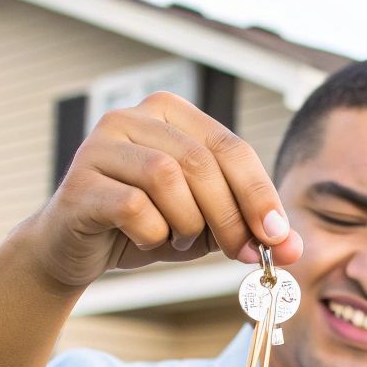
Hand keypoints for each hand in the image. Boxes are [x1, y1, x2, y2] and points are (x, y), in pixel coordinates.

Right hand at [31, 91, 303, 290]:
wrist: (71, 250)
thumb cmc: (143, 227)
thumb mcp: (205, 226)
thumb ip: (248, 229)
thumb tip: (294, 248)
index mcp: (169, 113)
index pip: (230, 146)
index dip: (260, 194)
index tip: (278, 237)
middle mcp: (131, 117)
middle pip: (201, 161)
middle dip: (231, 216)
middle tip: (242, 254)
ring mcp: (100, 145)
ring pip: (167, 177)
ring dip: (187, 222)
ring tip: (178, 239)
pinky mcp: (79, 182)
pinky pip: (133, 206)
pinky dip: (152, 234)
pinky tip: (144, 241)